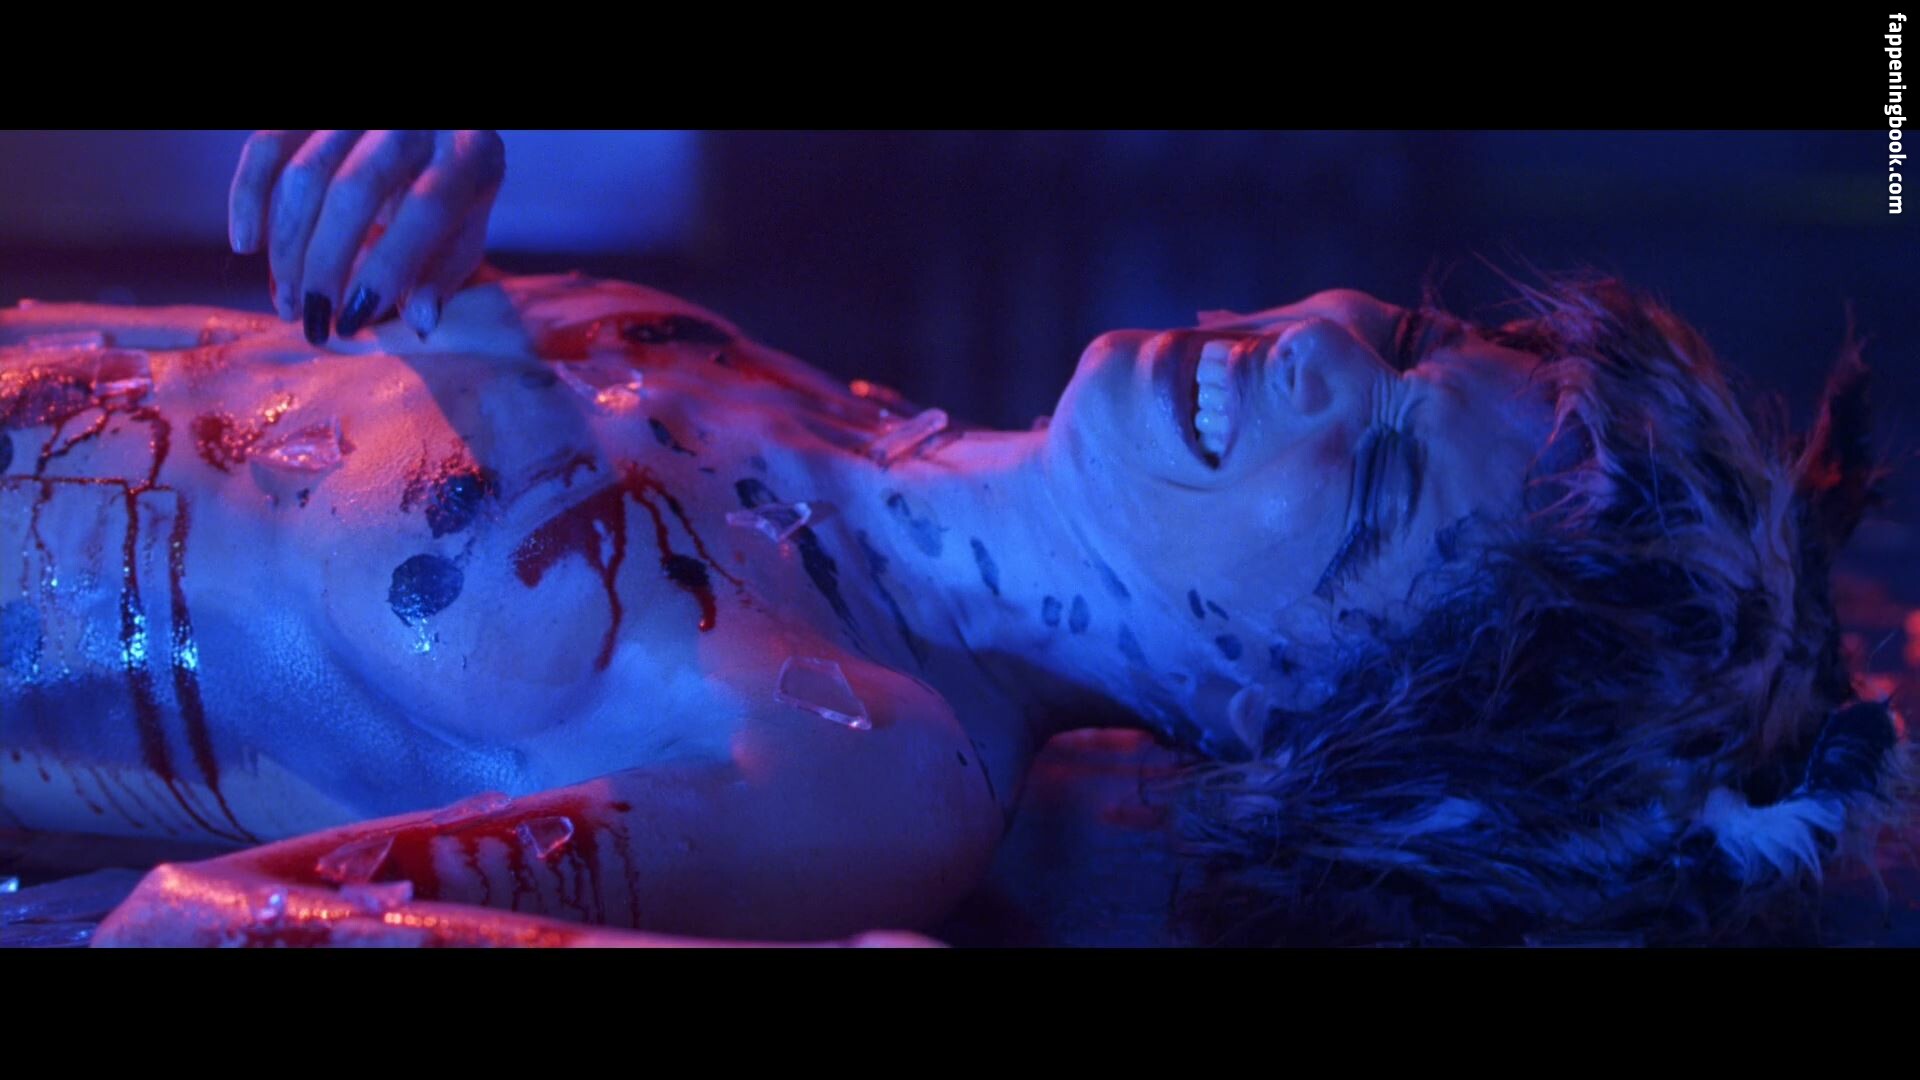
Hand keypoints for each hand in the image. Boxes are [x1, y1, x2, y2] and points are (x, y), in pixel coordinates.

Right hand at [228, 130, 505, 344]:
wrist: (438, 122)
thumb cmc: (453, 185)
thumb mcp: (467, 226)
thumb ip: (443, 271)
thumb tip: (420, 323)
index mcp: (468, 153)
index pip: (426, 209)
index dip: (386, 270)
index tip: (353, 322)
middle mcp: (413, 120)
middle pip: (354, 190)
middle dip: (325, 265)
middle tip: (313, 321)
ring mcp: (356, 110)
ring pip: (305, 173)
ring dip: (287, 246)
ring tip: (289, 303)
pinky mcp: (312, 107)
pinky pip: (268, 143)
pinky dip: (248, 194)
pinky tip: (246, 245)